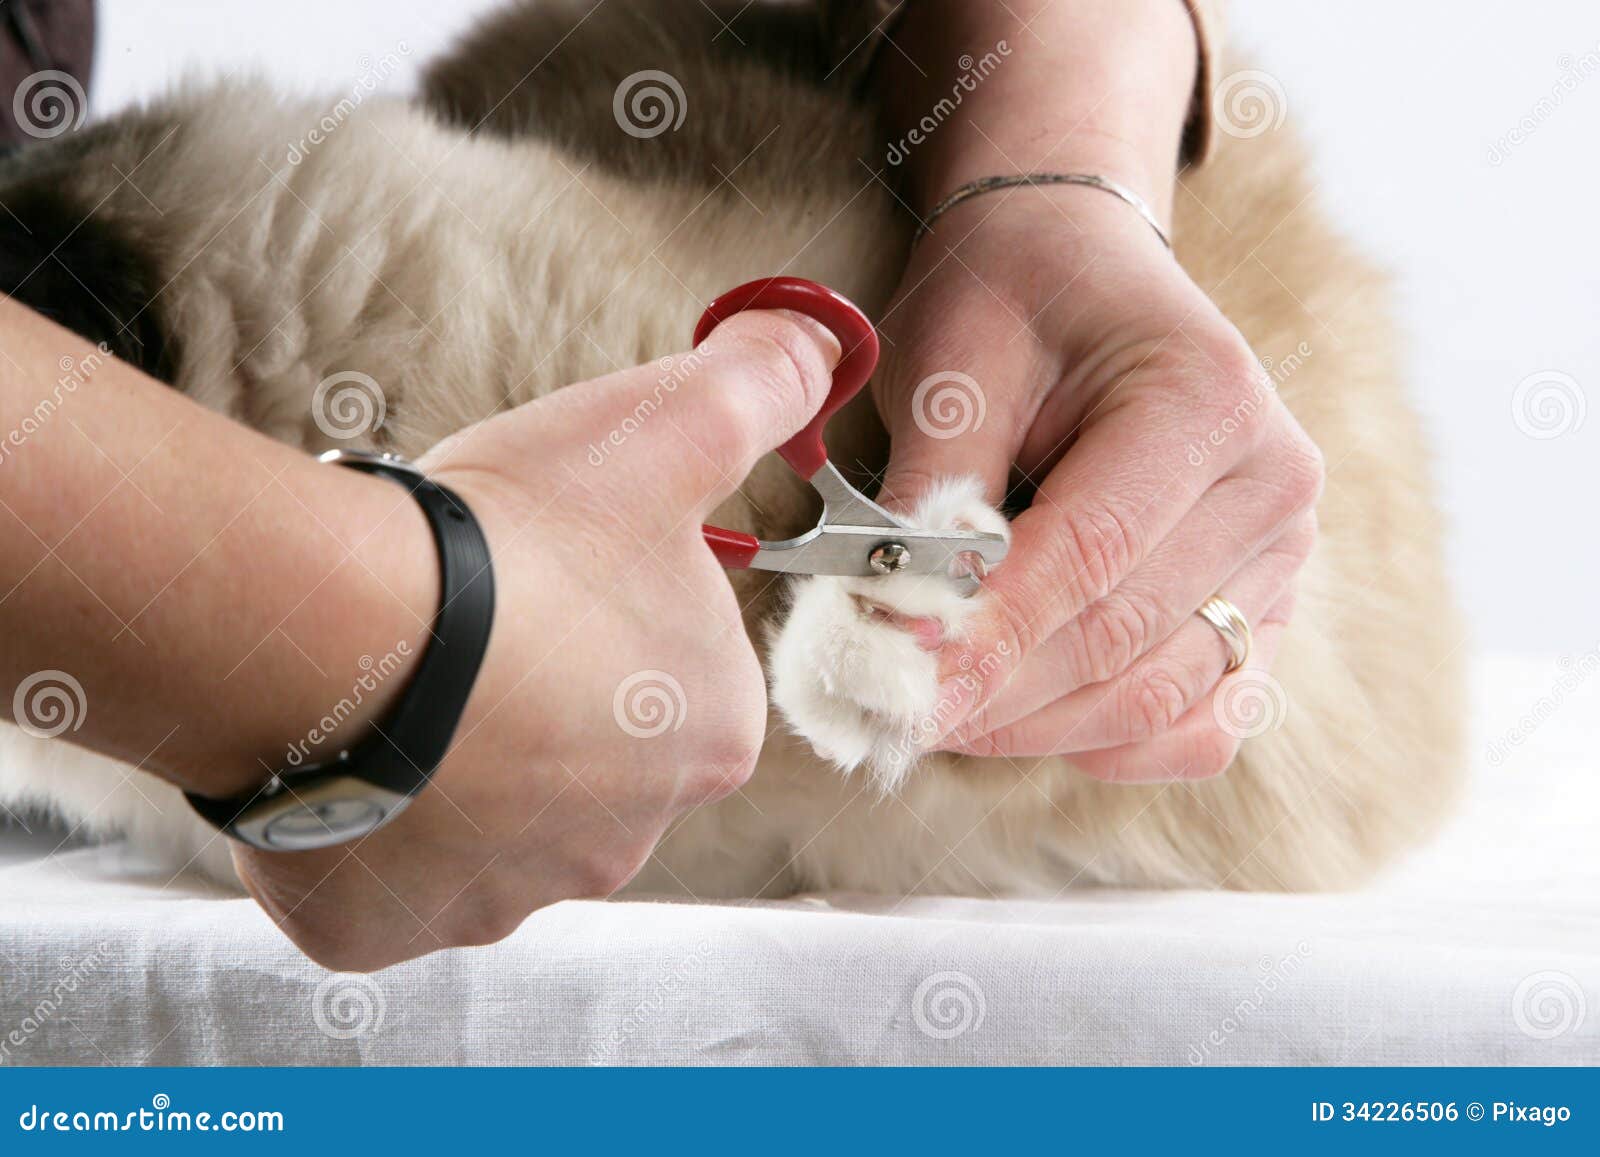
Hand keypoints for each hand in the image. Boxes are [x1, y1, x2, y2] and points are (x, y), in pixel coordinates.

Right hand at [233, 310, 840, 969]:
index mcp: (712, 736)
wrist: (342, 639)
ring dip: (461, 761)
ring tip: (406, 681)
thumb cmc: (517, 547)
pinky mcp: (390, 926)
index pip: (685, 674)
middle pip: (593, 755)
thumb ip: (757, 390)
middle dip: (545, 695)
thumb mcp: (662, 434)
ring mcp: (505, 897)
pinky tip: (354, 754)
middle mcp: (627, 841)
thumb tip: (817, 349)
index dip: (619, 612)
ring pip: (492, 821)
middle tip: (474, 623)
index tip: (555, 575)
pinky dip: (372, 825)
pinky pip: (392, 877)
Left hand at [873, 188, 1323, 779]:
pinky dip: (1106, 743)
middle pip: (1121, 639)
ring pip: (1155, 698)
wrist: (1077, 270)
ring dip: (1032, 728)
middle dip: (992, 692)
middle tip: (884, 710)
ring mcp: (1280, 555)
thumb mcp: (953, 365)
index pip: (1092, 553)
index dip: (988, 634)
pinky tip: (1022, 721)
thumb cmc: (1008, 300)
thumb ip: (931, 498)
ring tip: (929, 715)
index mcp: (1210, 398)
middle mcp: (1272, 484)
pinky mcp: (1264, 609)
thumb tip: (886, 631)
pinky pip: (1200, 724)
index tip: (894, 681)